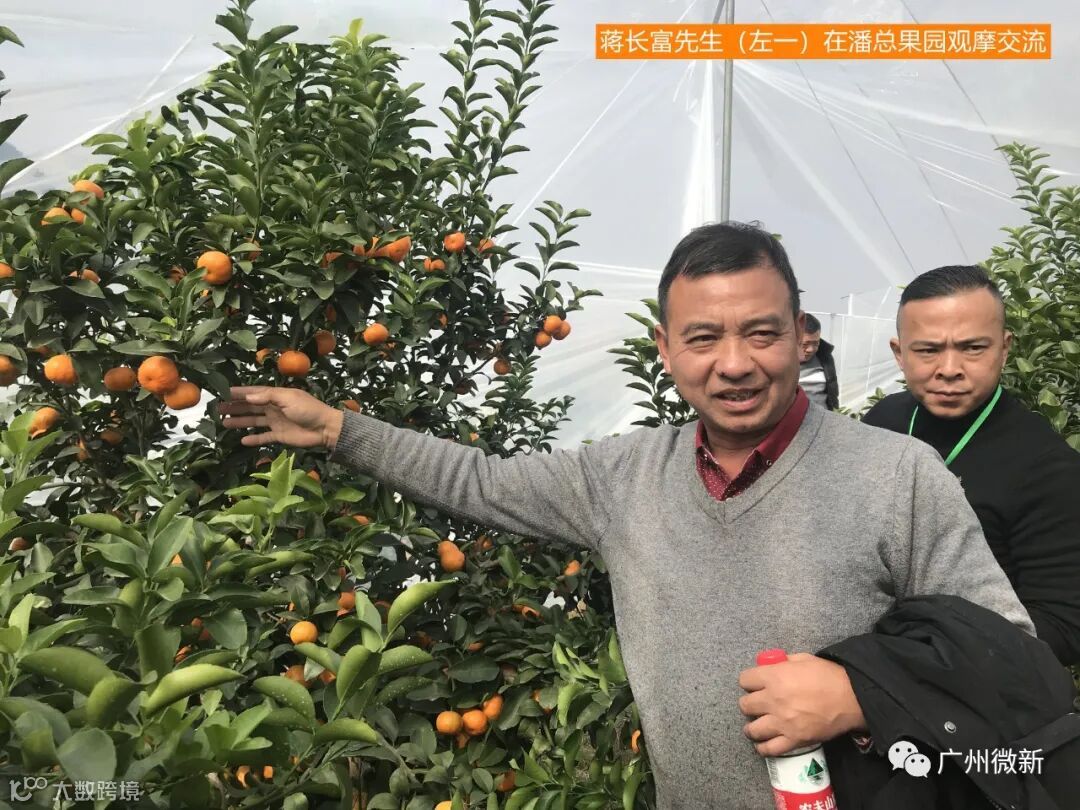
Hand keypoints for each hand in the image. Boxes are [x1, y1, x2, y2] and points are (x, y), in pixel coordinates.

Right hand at [216, 386, 343, 450]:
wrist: (325, 428)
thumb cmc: (308, 409)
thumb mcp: (288, 398)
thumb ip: (268, 396)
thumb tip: (248, 397)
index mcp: (276, 396)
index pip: (253, 393)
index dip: (239, 393)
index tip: (223, 393)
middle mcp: (274, 408)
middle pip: (250, 407)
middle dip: (235, 407)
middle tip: (218, 409)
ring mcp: (276, 422)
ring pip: (254, 421)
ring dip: (240, 421)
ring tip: (224, 423)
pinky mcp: (279, 436)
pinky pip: (263, 437)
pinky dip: (254, 439)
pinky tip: (242, 440)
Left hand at [737, 653, 865, 756]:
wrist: (852, 698)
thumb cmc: (829, 676)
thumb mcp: (804, 659)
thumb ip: (783, 662)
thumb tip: (771, 665)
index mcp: (774, 677)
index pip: (744, 680)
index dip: (749, 682)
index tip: (754, 685)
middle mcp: (773, 700)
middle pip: (745, 705)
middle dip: (749, 704)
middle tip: (757, 705)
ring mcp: (782, 722)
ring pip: (752, 729)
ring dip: (752, 727)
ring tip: (756, 726)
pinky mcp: (794, 740)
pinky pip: (770, 749)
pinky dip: (763, 748)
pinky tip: (762, 744)